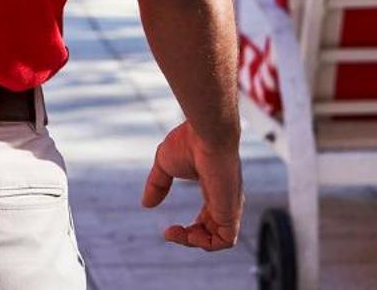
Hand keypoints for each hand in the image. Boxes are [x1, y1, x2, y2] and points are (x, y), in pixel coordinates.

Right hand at [142, 121, 241, 250]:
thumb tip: (146, 204)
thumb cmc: (188, 142)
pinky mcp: (230, 210)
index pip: (207, 220)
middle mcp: (224, 202)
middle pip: (213, 233)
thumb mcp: (165, 165)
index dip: (189, 229)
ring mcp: (229, 207)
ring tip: (176, 234)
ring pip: (219, 240)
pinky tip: (188, 233)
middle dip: (190, 238)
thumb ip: (157, 185)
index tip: (166, 229)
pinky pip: (225, 240)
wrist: (207, 133)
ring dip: (195, 242)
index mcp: (213, 191)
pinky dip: (206, 243)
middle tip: (169, 232)